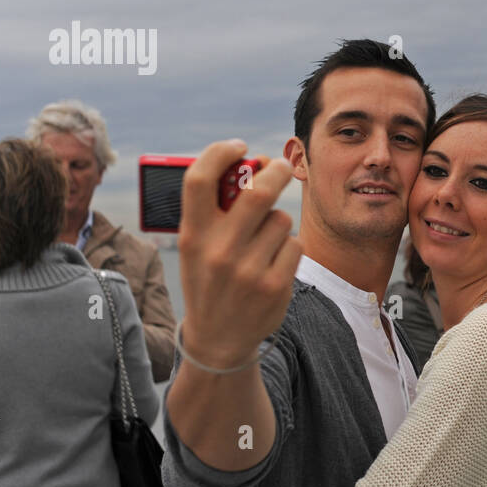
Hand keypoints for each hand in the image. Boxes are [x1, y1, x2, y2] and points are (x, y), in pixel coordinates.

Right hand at [178, 140, 301, 367]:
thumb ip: (217, 209)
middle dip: (276, 171)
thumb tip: (255, 164)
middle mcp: (218, 251)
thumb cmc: (209, 279)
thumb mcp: (197, 246)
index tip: (239, 146)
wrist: (218, 339)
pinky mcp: (275, 286)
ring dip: (277, 222)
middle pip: (258, 191)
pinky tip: (272, 265)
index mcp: (192, 235)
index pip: (199, 179)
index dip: (220, 153)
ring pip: (280, 219)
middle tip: (282, 166)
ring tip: (262, 243)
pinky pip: (294, 244)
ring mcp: (248, 270)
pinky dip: (288, 248)